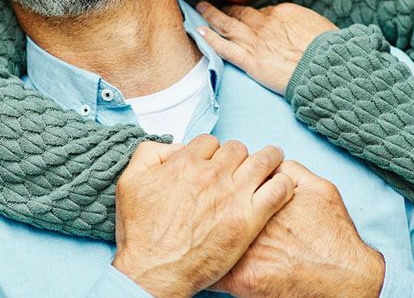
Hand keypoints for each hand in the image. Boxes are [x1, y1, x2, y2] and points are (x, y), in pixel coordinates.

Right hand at [112, 136, 295, 297]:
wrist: (154, 272)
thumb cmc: (141, 233)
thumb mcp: (130, 181)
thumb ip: (150, 154)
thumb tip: (176, 148)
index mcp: (185, 163)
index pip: (210, 142)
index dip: (213, 151)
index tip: (215, 162)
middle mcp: (211, 174)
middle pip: (237, 149)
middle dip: (239, 154)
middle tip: (243, 165)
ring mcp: (233, 196)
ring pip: (262, 161)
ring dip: (269, 158)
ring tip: (273, 160)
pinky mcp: (248, 220)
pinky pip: (277, 190)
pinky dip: (283, 183)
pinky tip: (283, 185)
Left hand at [196, 2, 337, 94]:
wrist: (327, 66)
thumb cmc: (330, 49)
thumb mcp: (319, 26)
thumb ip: (303, 24)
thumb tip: (301, 27)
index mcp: (283, 13)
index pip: (263, 11)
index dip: (253, 14)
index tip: (247, 14)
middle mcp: (265, 24)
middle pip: (241, 13)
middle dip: (226, 9)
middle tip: (214, 4)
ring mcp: (256, 42)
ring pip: (227, 25)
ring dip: (211, 16)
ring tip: (199, 9)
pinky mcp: (250, 61)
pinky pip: (225, 48)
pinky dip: (210, 40)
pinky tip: (198, 32)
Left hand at [213, 161, 384, 297]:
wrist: (346, 278)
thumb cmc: (335, 237)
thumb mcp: (319, 189)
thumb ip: (291, 171)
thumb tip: (272, 163)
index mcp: (262, 197)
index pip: (225, 181)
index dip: (219, 184)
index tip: (218, 190)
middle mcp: (249, 220)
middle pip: (211, 205)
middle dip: (205, 206)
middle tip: (203, 211)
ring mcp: (243, 250)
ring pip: (206, 238)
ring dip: (202, 236)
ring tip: (201, 236)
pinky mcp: (242, 278)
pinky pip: (211, 271)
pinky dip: (208, 268)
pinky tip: (209, 266)